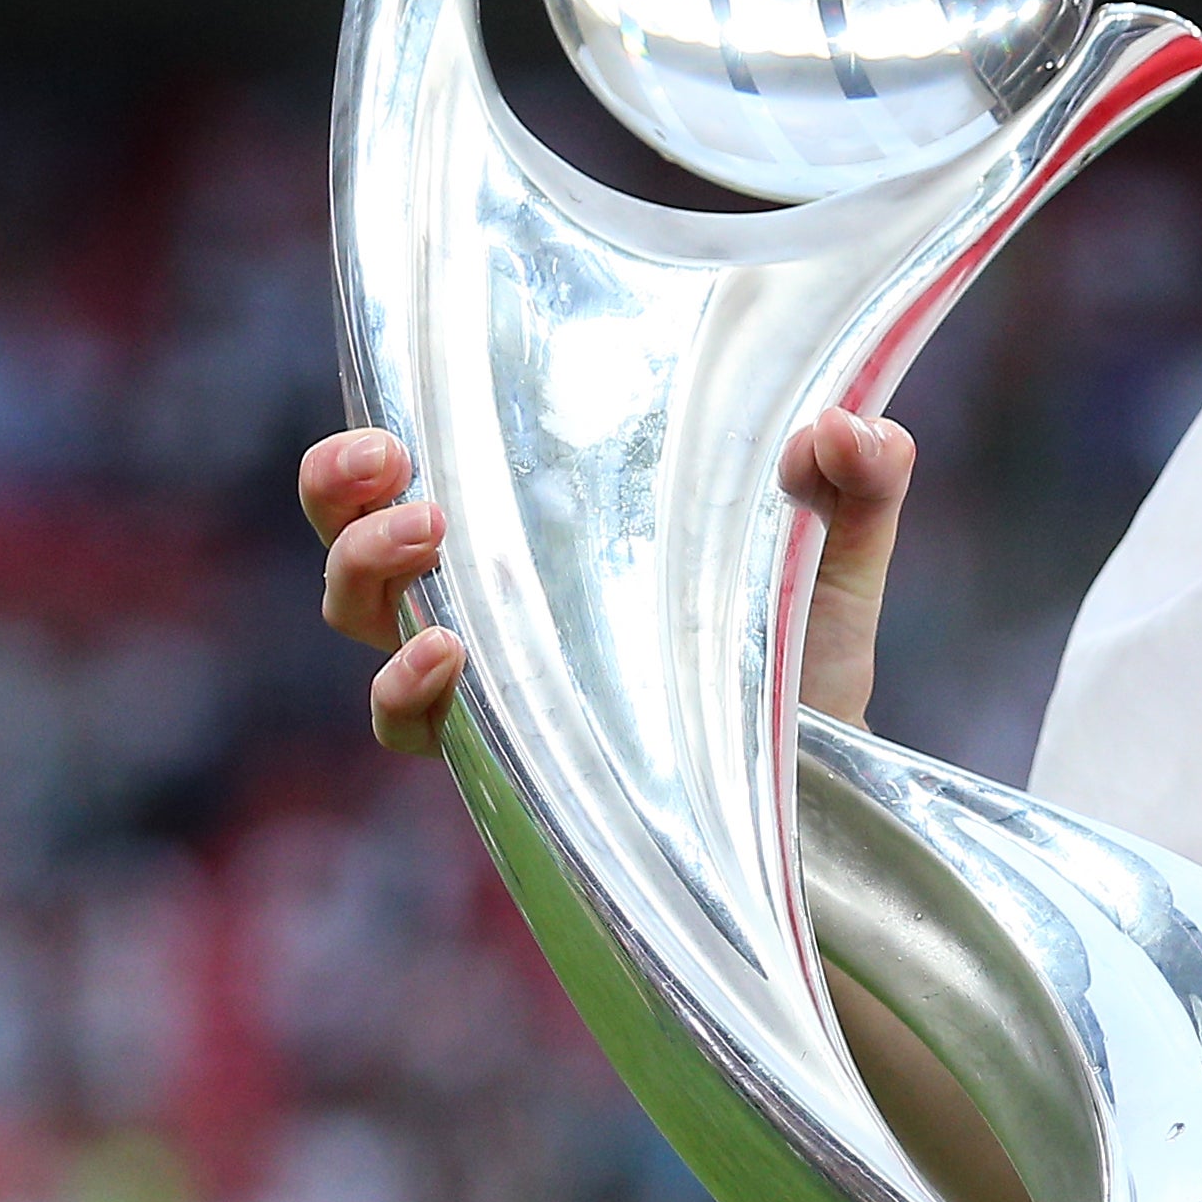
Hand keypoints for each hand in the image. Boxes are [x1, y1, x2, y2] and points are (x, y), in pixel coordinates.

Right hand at [297, 408, 918, 751]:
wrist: (826, 780)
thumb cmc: (806, 648)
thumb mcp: (838, 549)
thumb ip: (862, 478)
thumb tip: (841, 425)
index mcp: (546, 526)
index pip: (421, 467)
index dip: (371, 444)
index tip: (393, 420)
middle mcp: (498, 598)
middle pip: (357, 538)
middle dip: (339, 494)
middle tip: (387, 462)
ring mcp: (495, 677)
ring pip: (366, 623)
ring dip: (368, 572)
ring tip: (429, 536)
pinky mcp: (506, 756)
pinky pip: (414, 728)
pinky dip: (407, 690)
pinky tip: (448, 658)